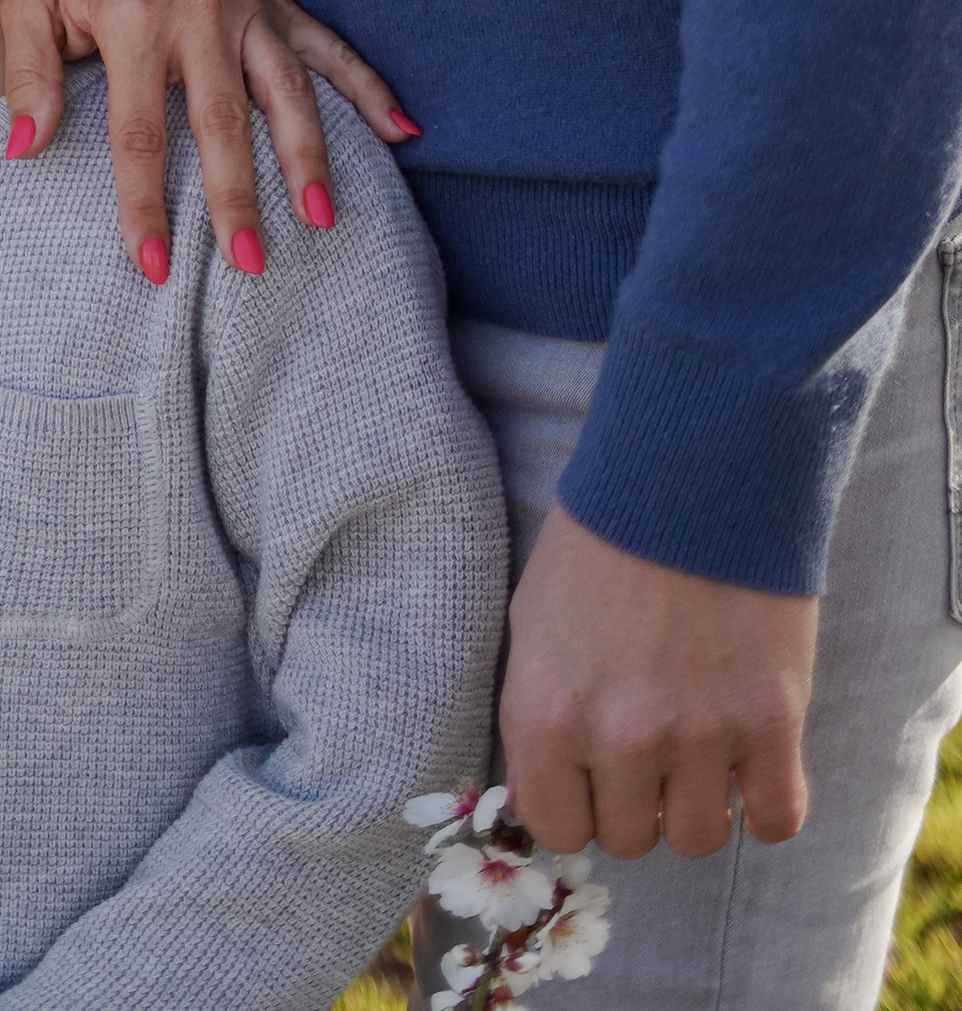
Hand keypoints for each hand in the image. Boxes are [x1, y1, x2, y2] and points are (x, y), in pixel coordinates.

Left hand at [0, 0, 413, 274]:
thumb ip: (28, 72)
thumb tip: (24, 147)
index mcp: (132, 19)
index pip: (138, 129)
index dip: (144, 201)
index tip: (151, 263)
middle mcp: (198, 15)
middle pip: (223, 121)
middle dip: (238, 197)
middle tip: (248, 265)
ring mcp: (247, 10)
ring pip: (287, 91)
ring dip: (308, 156)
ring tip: (321, 219)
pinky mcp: (279, 6)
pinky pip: (331, 50)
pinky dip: (370, 89)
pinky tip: (402, 132)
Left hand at [501, 500, 818, 858]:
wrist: (688, 471)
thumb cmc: (600, 538)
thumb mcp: (534, 619)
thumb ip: (540, 715)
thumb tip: (552, 790)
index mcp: (543, 711)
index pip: (557, 828)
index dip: (575, 804)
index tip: (589, 777)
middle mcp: (618, 736)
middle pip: (631, 839)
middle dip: (636, 800)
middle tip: (648, 746)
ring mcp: (699, 734)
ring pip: (700, 838)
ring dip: (699, 803)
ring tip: (698, 747)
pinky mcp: (771, 722)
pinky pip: (776, 819)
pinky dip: (766, 802)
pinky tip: (752, 761)